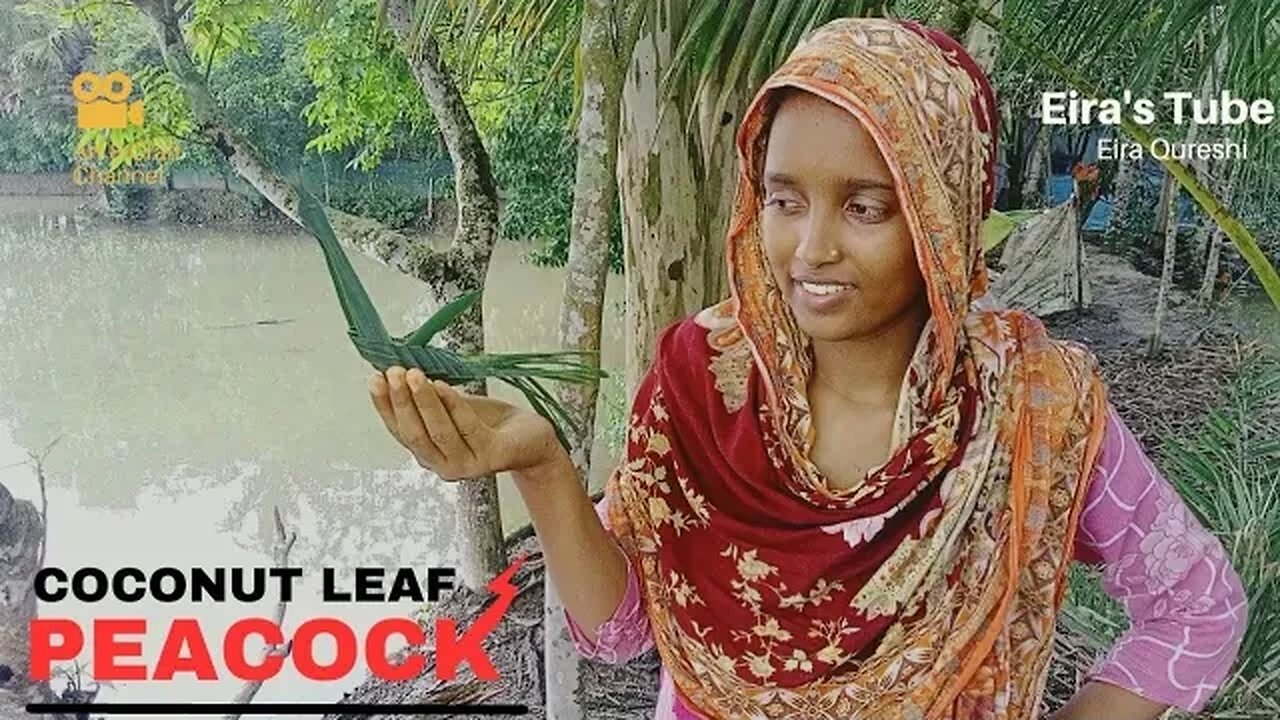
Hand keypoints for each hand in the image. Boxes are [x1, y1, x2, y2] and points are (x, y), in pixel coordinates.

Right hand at [368, 366, 560, 478]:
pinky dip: (454, 405)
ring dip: (424, 400)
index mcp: (429, 453)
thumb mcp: (454, 410)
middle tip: (393, 373)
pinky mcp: (492, 456)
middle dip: (401, 401)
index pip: (399, 431)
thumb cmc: (490, 424)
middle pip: (415, 433)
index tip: (375, 378)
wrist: (532, 441)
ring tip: (414, 374)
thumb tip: (400, 371)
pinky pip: (468, 428)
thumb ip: (430, 400)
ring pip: (439, 431)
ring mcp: (468, 464)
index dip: (384, 406)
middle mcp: (443, 465)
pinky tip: (443, 385)